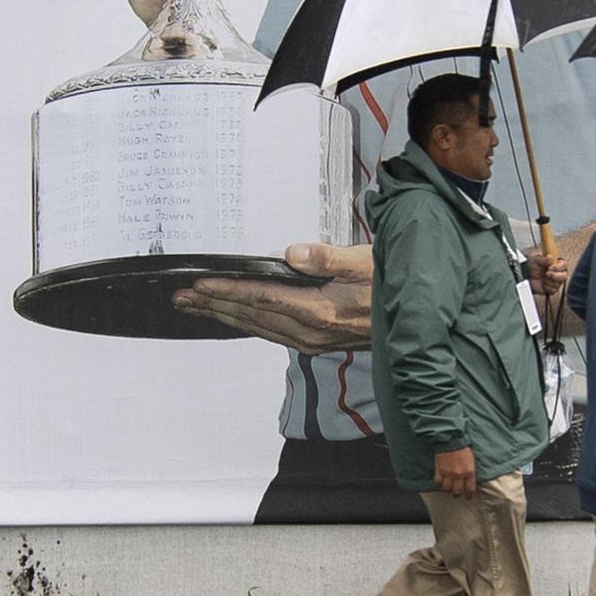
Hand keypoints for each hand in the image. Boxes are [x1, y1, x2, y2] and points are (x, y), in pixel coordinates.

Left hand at [171, 241, 372, 349]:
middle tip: (180, 297)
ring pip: (255, 327)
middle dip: (212, 304)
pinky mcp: (313, 342)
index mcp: (318, 311)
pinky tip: (231, 318)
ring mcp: (310, 341)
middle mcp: (309, 331)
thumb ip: (328, 259)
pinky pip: (268, 333)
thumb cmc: (392, 285)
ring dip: (222, 315)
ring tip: (194, 306)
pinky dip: (244, 323)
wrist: (416, 319)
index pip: (261, 298)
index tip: (198, 284)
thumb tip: (293, 253)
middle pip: (250, 315)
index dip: (227, 290)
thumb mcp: (366, 262)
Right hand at [432, 447, 477, 498]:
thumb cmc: (463, 449)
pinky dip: (439, 484)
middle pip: (457, 492)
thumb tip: (469, 481)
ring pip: (447, 489)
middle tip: (457, 494)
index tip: (468, 497)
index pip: (470, 489)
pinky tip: (441, 483)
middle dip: (457, 494)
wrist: (451, 440)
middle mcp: (459, 475)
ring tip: (449, 488)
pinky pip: (438, 482)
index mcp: (469, 472)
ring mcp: (448, 473)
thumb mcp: (471, 461)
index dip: (469, 495)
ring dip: (448, 490)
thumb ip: (470, 472)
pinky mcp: (439, 470)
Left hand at [527, 253, 572, 297]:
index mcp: (555, 264)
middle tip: (547, 273)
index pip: (563, 265)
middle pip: (564, 276)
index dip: (559, 267)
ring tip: (543, 279)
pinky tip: (542, 284)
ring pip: (558, 283)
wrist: (524, 276)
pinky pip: (553, 290)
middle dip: (556, 275)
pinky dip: (547, 287)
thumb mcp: (535, 259)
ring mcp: (554, 281)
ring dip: (549, 281)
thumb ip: (543, 258)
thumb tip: (550, 257)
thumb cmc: (531, 266)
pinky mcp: (551, 289)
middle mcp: (557, 273)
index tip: (551, 267)